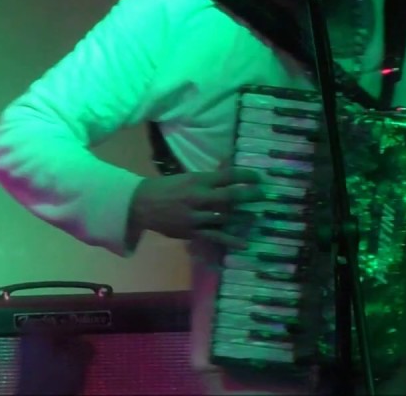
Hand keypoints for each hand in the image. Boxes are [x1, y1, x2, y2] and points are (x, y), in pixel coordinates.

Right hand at [129, 168, 262, 248]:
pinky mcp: (192, 231)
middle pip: (229, 197)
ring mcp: (195, 216)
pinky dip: (230, 240)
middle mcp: (198, 197)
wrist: (143, 204)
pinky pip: (214, 236)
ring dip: (241, 217)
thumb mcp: (189, 177)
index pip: (227, 176)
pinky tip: (244, 243)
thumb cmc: (169, 187)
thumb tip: (229, 162)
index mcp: (198, 180)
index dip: (245, 176)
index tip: (258, 177)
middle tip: (262, 195)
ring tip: (256, 217)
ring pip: (224, 216)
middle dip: (248, 195)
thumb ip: (210, 175)